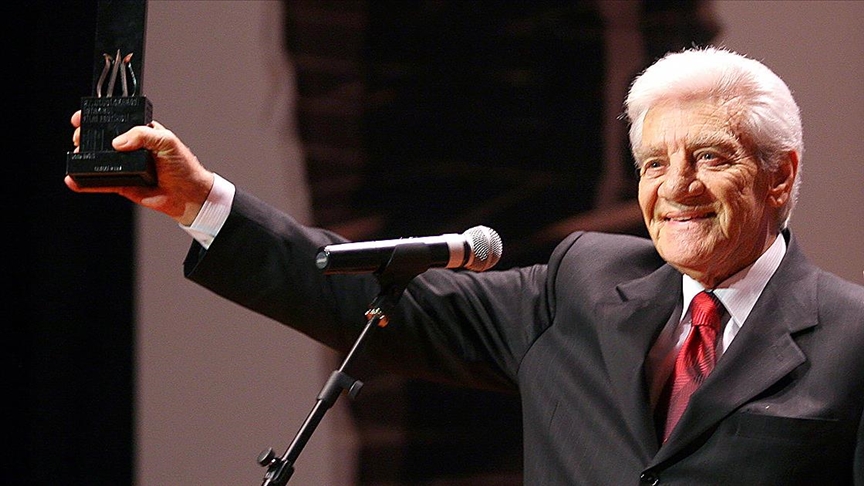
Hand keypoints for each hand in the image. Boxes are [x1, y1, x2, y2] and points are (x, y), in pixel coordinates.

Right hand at [68, 111, 214, 224]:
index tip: (83, 117)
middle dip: (86, 136)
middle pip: (102, 139)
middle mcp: (131, 148)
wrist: (190, 195)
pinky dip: (86, 183)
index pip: (116, 121)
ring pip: (98, 161)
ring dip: (82, 157)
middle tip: (79, 138)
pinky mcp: (123, 185)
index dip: (98, 117)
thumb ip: (143, 135)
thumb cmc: (184, 166)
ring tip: (75, 155)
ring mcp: (125, 166)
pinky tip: (73, 180)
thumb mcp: (167, 142)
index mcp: (142, 132)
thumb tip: (117, 142)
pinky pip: (101, 183)